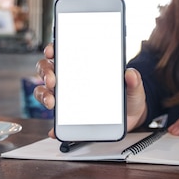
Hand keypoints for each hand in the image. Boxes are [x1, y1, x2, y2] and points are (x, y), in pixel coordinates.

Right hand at [33, 43, 148, 136]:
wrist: (132, 115)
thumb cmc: (128, 95)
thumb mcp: (134, 87)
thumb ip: (134, 80)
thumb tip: (130, 74)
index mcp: (84, 67)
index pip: (63, 53)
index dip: (54, 49)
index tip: (52, 52)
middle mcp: (71, 80)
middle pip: (48, 70)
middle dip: (46, 73)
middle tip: (53, 80)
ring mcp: (68, 98)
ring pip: (45, 91)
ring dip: (44, 95)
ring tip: (52, 102)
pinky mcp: (69, 117)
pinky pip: (57, 121)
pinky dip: (54, 125)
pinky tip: (56, 129)